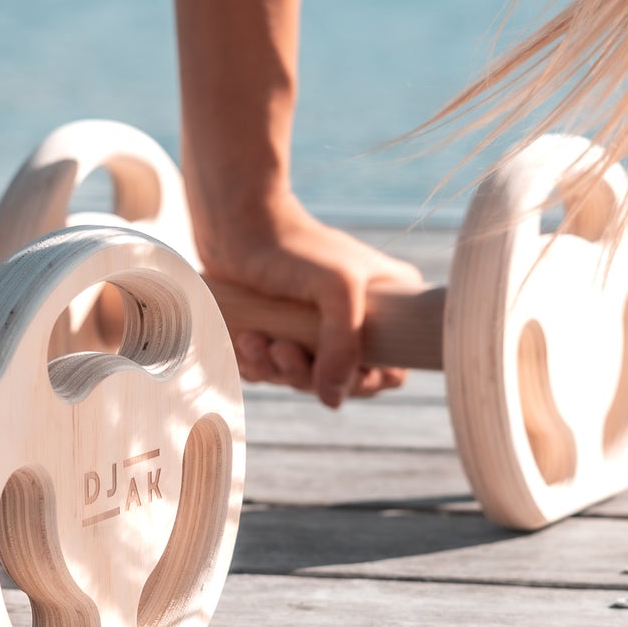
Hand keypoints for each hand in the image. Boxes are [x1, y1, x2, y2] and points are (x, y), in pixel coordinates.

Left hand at [194, 193, 423, 407]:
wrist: (236, 226)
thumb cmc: (293, 248)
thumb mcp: (338, 290)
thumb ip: (343, 347)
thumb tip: (332, 400)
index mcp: (388, 307)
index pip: (391, 370)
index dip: (364, 381)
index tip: (333, 370)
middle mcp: (355, 321)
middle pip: (340, 381)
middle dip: (305, 374)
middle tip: (280, 349)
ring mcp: (314, 328)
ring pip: (301, 378)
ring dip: (274, 368)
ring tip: (253, 339)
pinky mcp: (279, 331)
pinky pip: (272, 370)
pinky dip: (257, 363)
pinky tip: (244, 338)